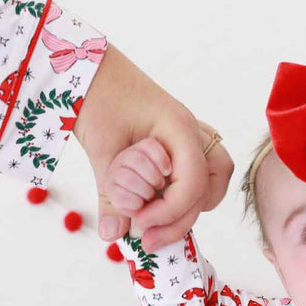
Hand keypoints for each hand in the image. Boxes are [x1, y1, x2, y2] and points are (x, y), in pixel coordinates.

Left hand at [71, 44, 234, 250]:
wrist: (91, 68)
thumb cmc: (96, 96)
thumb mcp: (101, 149)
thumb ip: (111, 195)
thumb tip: (114, 235)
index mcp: (179, 128)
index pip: (194, 183)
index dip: (171, 212)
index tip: (141, 225)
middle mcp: (193, 133)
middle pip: (209, 188)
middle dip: (179, 219)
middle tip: (147, 237)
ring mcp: (192, 135)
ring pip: (215, 179)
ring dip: (193, 206)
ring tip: (161, 219)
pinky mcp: (182, 141)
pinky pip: (203, 170)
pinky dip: (189, 191)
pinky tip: (162, 199)